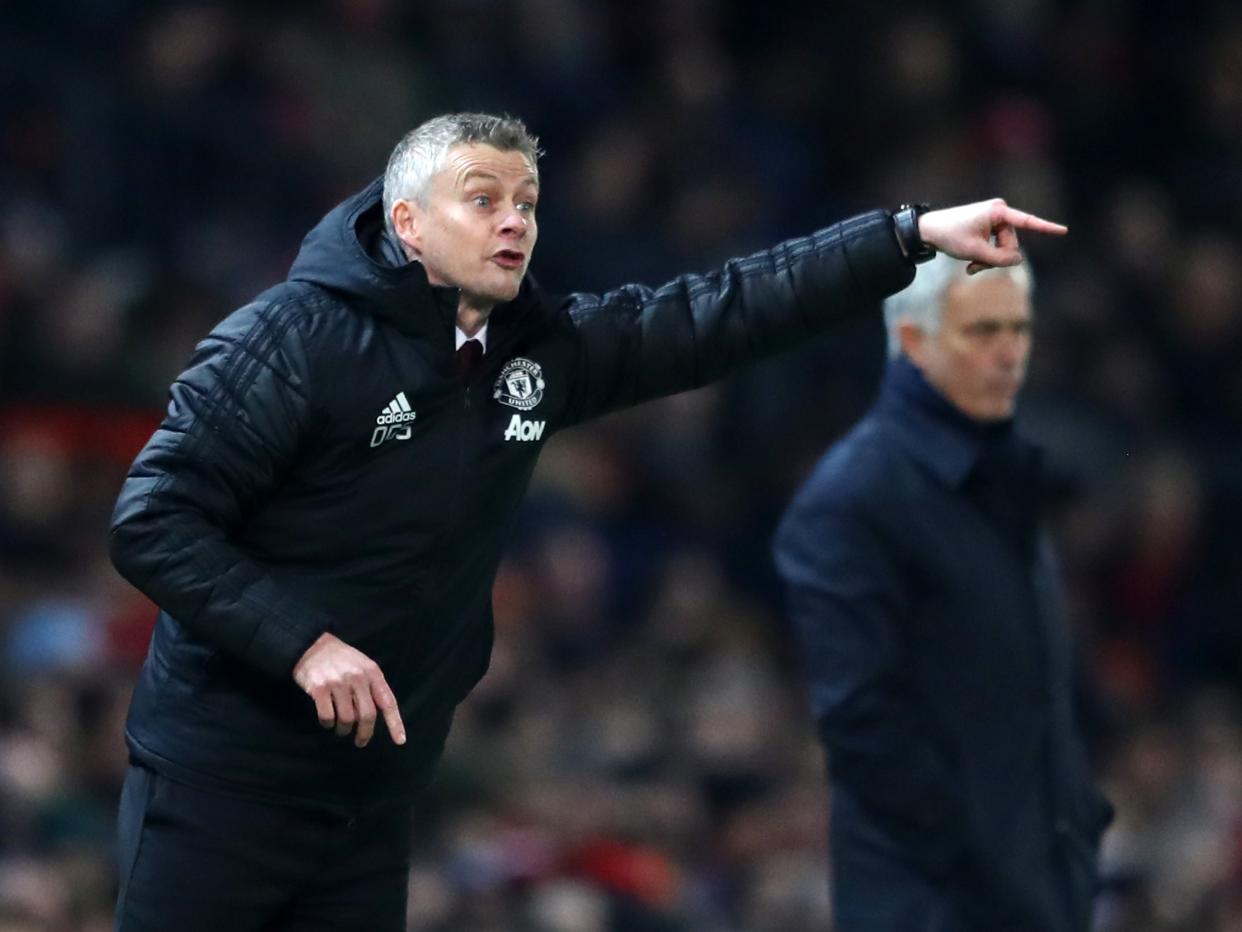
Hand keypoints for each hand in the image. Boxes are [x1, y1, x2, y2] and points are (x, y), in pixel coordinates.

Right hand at [292, 633, 405, 747]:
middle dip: (365, 733)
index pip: (388, 702)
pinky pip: (327, 716)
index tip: (400, 740)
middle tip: (361, 742)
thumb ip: (372, 686)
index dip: (395, 723)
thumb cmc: (342, 658)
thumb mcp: (364, 665)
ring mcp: (338, 683)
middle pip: (367, 715)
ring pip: (347, 719)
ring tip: (341, 729)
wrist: (313, 645)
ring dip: (344, 730)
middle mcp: (358, 677)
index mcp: (372, 672)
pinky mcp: (319, 689)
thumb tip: (377, 714)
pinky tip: (327, 722)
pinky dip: (328, 724)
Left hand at [917, 199, 1066, 274]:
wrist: (929, 230)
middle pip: (1012, 245)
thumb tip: (1018, 259)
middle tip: (975, 266)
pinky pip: (996, 247)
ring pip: (1004, 249)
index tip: (1064, 231)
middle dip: (996, 258)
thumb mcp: (976, 253)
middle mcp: (1000, 212)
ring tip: (971, 265)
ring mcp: (995, 219)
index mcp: (998, 212)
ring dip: (989, 260)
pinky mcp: (990, 226)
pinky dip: (986, 257)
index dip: (1046, 228)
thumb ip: (1001, 259)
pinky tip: (972, 264)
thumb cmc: (950, 237)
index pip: (1027, 222)